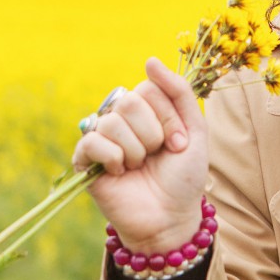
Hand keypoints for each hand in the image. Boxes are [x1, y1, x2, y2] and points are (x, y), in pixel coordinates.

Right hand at [72, 57, 207, 253]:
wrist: (171, 218)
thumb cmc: (184, 177)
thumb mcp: (195, 130)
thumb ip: (179, 92)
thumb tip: (150, 61)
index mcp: (146, 109)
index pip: (148, 88)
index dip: (167, 117)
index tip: (178, 144)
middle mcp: (122, 119)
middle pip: (128, 101)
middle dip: (152, 133)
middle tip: (159, 156)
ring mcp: (102, 138)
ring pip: (112, 122)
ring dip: (136, 151)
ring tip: (139, 167)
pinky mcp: (85, 160)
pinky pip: (92, 142)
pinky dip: (113, 158)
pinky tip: (121, 173)